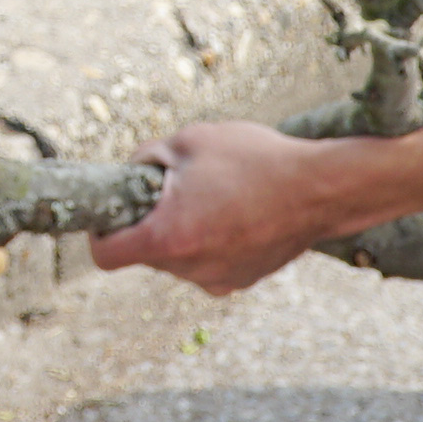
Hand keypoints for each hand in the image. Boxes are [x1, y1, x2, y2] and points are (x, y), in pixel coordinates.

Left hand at [90, 120, 340, 296]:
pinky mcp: (242, 280)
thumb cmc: (255, 160)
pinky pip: (208, 262)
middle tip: (174, 188)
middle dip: (150, 222)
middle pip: (145, 254)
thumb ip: (148, 157)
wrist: (322, 188)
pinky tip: (236, 212)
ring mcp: (217, 279)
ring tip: (215, 195)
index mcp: (167, 238)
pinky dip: (211, 241)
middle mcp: (189, 269)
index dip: (99, 234)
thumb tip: (133, 170)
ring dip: (183, 231)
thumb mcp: (190, 141)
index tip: (111, 215)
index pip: (106, 256)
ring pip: (179, 257)